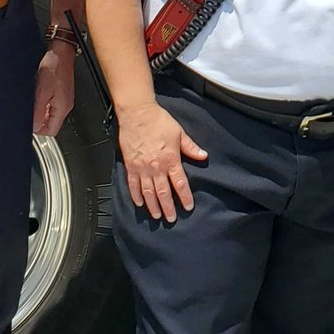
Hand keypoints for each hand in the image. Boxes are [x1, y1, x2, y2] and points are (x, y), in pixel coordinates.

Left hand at [33, 43, 75, 136]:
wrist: (60, 51)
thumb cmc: (54, 67)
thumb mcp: (42, 91)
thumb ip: (38, 111)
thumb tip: (34, 127)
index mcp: (63, 108)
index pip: (51, 131)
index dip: (38, 130)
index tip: (29, 122)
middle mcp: (66, 105)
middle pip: (50, 123)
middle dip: (38, 120)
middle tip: (29, 109)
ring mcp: (64, 99)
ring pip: (50, 114)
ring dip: (40, 110)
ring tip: (34, 99)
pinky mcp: (61, 92)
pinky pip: (51, 105)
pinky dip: (43, 102)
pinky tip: (38, 93)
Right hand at [116, 101, 207, 222]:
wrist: (137, 113)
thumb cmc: (158, 121)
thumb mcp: (179, 133)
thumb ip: (190, 147)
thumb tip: (203, 156)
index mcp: (170, 159)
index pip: (180, 183)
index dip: (184, 197)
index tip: (188, 207)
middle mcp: (156, 167)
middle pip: (163, 192)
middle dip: (168, 207)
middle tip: (171, 219)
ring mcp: (142, 168)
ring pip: (148, 192)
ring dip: (153, 205)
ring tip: (157, 215)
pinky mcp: (130, 166)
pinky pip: (133, 185)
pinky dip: (136, 195)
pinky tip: (140, 203)